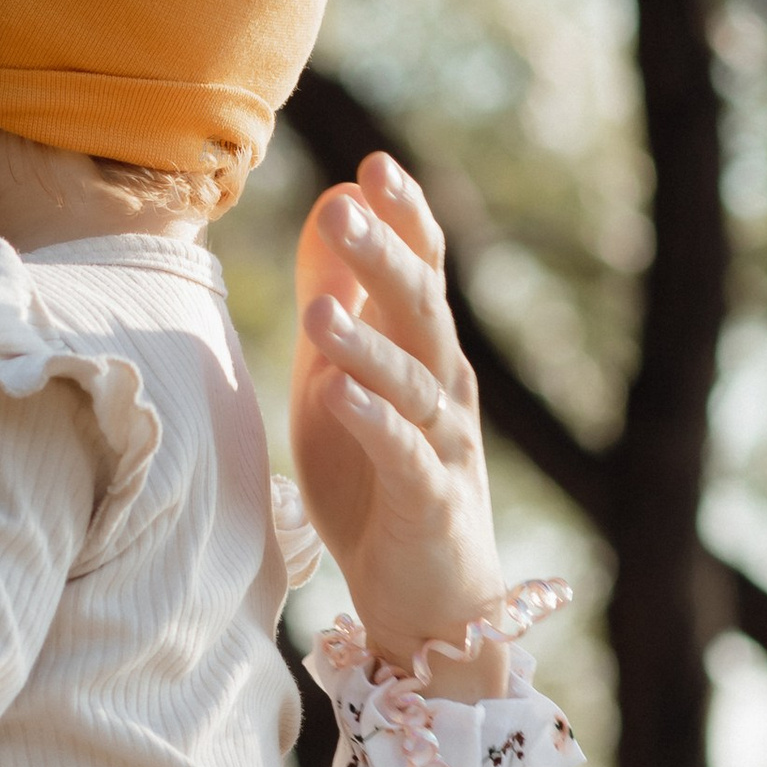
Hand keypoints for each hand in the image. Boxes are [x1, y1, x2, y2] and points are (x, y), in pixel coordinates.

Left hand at [290, 152, 506, 690]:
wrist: (430, 601)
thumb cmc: (380, 482)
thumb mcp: (346, 377)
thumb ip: (339, 298)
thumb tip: (331, 204)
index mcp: (427, 355)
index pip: (423, 273)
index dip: (404, 221)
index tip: (373, 164)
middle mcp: (447, 391)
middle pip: (421, 314)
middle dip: (385, 260)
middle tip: (345, 208)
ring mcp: (445, 448)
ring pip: (414, 384)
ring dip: (368, 345)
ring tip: (319, 312)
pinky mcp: (431, 505)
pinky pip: (404, 457)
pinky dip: (375, 425)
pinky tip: (340, 395)